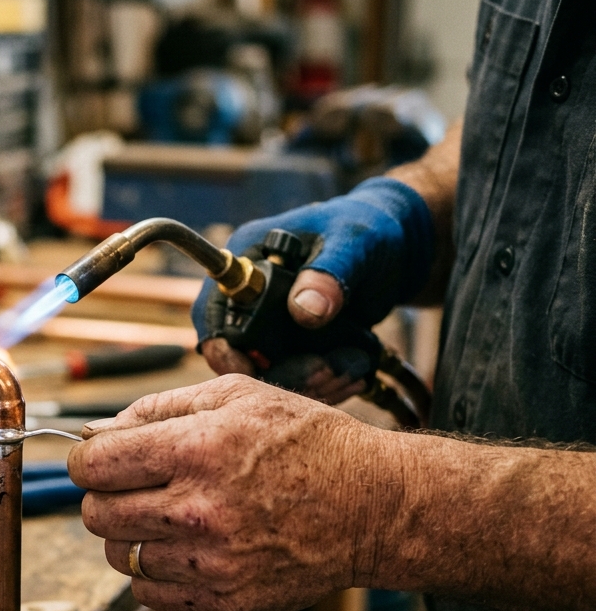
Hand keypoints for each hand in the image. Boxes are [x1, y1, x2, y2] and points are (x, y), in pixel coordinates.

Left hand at [68, 375, 400, 610]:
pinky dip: (153, 574)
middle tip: (134, 488)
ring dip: (130, 536)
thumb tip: (95, 431)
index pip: (93, 465)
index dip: (87, 460)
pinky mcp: (224, 599)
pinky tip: (182, 548)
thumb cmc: (306, 443)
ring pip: (119, 557)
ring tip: (165, 517)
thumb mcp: (236, 396)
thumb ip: (156, 409)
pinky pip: (148, 595)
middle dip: (104, 497)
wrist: (372, 507)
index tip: (99, 461)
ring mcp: (210, 561)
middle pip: (96, 515)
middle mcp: (197, 509)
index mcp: (195, 449)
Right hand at [194, 177, 433, 401]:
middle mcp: (250, 296)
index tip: (249, 371)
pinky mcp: (295, 344)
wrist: (397, 248)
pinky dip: (324, 383)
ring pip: (269, 371)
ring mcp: (272, 323)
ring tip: (349, 373)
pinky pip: (296, 375)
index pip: (213, 312)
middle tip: (323, 374)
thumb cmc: (370, 227)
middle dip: (278, 372)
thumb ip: (328, 273)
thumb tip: (303, 312)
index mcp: (246, 259)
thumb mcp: (353, 242)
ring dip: (308, 382)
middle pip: (237, 352)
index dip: (223, 347)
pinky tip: (354, 374)